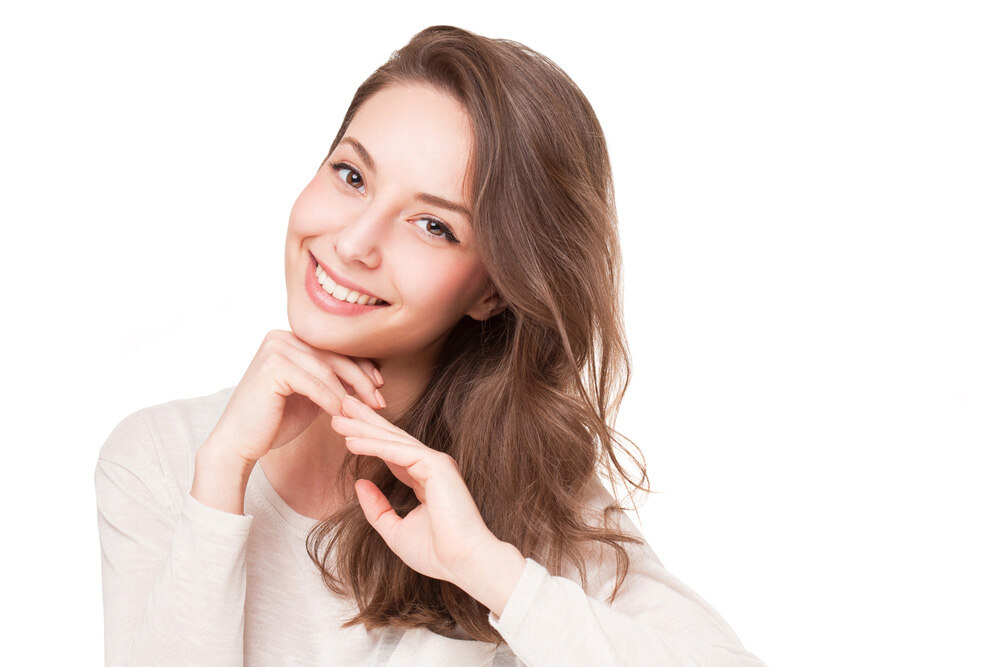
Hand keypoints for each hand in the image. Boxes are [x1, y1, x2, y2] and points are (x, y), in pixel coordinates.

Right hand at [205, 329, 385, 467]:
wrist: (240, 442)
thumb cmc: (275, 420)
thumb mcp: (312, 394)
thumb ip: (332, 380)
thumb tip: (370, 375)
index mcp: (290, 338)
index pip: (334, 348)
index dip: (362, 366)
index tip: (381, 385)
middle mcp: (281, 337)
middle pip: (334, 356)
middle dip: (362, 379)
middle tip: (380, 401)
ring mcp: (275, 349)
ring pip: (327, 370)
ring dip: (351, 393)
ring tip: (365, 412)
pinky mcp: (272, 367)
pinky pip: (314, 383)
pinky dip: (332, 400)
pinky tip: (342, 415)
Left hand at [331, 394, 501, 586]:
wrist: (463, 563)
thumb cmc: (437, 552)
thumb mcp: (395, 530)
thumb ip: (377, 508)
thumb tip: (359, 484)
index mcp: (424, 478)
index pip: (391, 453)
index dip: (368, 437)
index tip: (345, 426)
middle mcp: (431, 465)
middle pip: (391, 438)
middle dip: (365, 420)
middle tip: (341, 403)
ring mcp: (435, 463)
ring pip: (392, 440)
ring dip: (363, 426)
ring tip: (338, 415)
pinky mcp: (436, 466)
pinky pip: (398, 452)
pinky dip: (373, 444)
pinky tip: (351, 440)